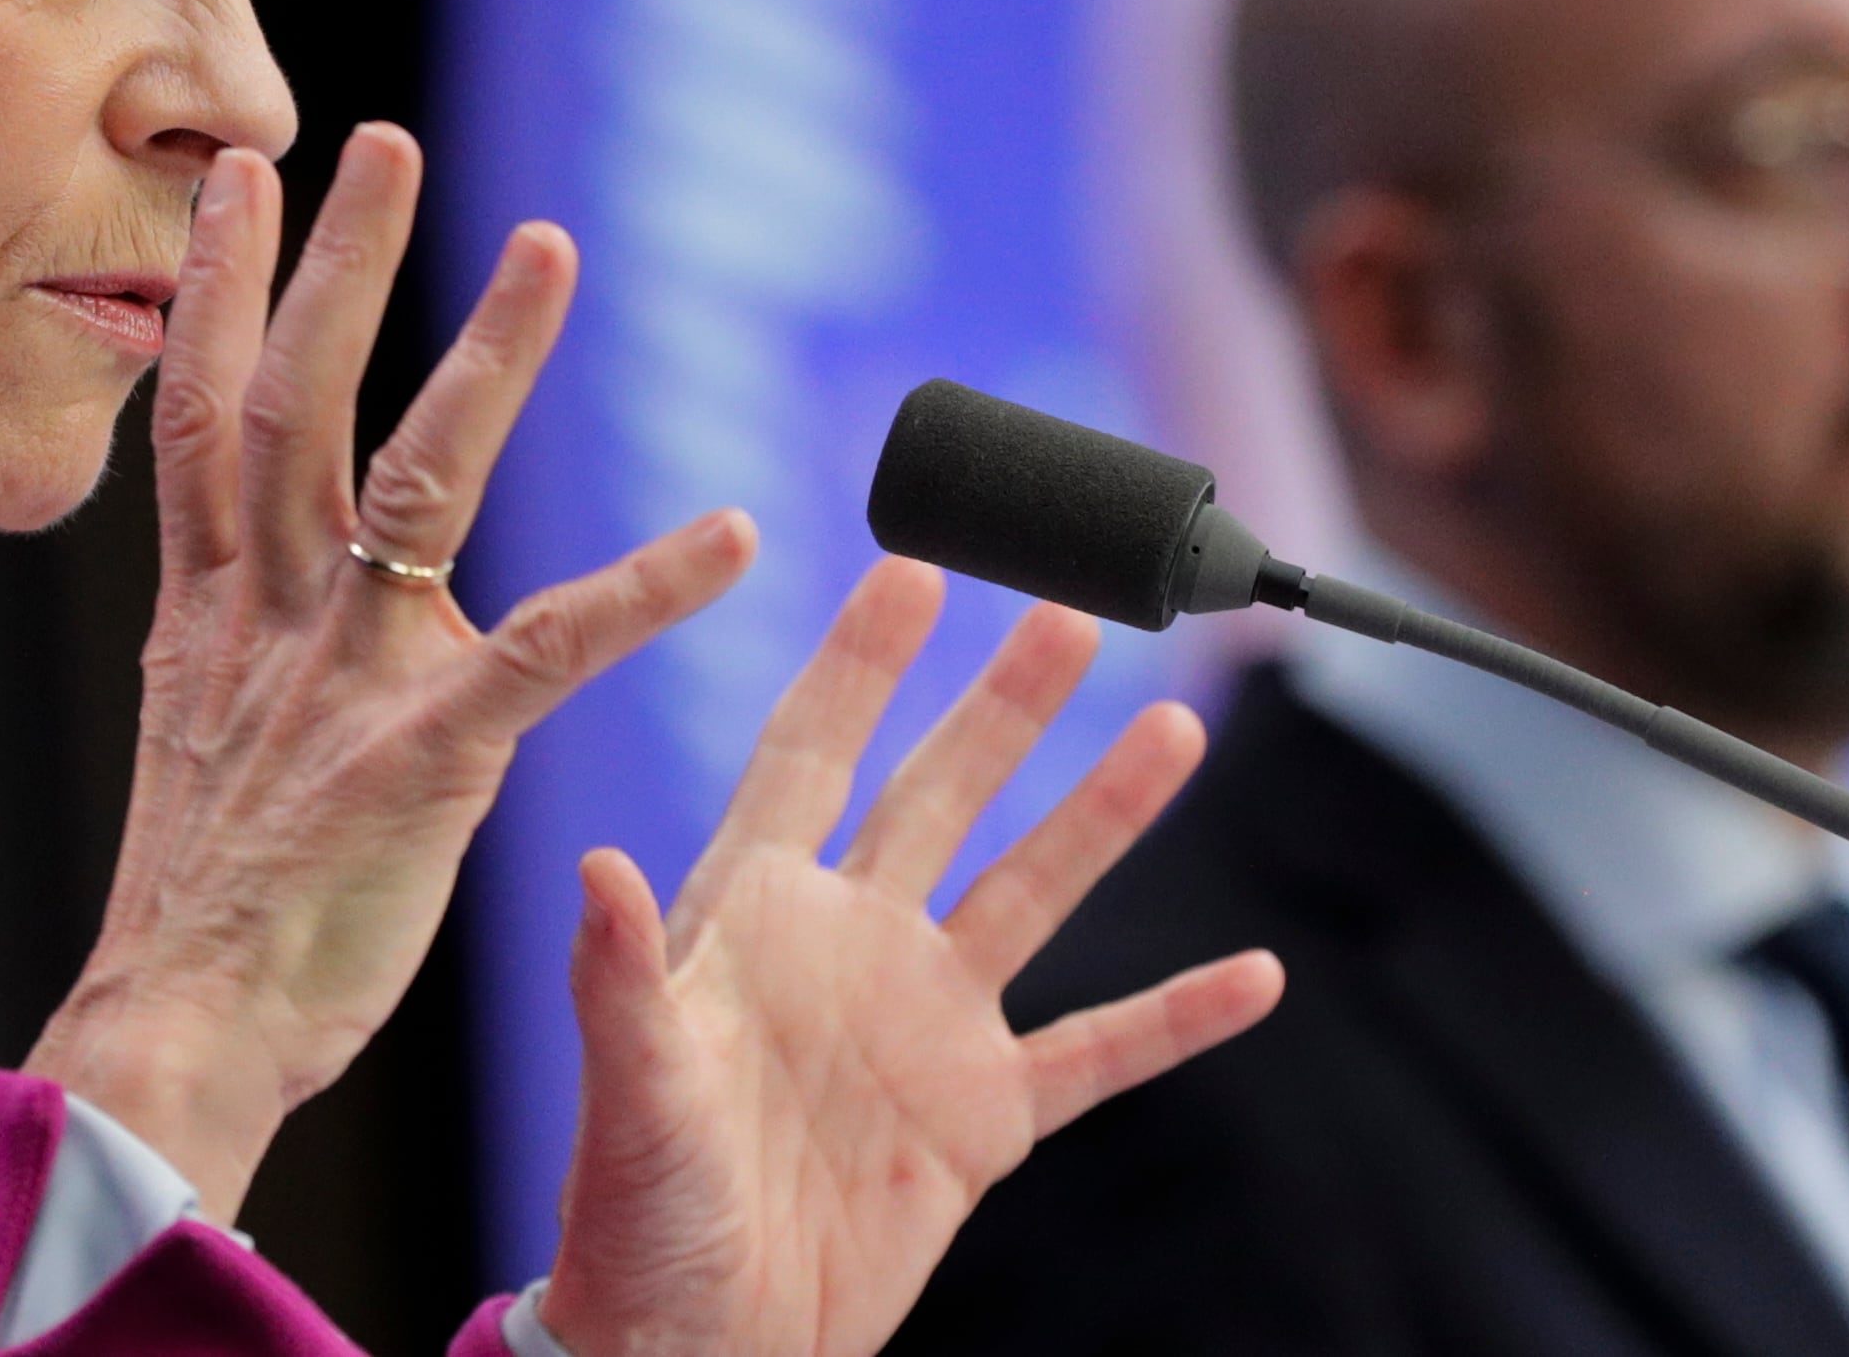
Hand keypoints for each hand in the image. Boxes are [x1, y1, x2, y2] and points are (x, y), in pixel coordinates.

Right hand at [27, 126, 751, 1218]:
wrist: (177, 1037)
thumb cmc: (209, 910)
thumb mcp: (202, 736)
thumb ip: (244, 643)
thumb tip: (275, 585)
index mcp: (210, 613)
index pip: (204, 413)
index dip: (225, 288)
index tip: (240, 179)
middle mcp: (267, 617)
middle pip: (296, 402)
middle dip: (335, 262)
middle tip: (377, 136)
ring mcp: (344, 677)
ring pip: (419, 477)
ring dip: (488, 355)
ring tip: (547, 242)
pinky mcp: (427, 755)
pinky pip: (556, 647)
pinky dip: (650, 586)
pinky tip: (736, 533)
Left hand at [538, 559, 1285, 1356]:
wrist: (694, 1347)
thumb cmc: (629, 1221)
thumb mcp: (626, 1093)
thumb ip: (618, 981)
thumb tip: (594, 867)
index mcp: (754, 914)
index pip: (812, 752)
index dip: (860, 664)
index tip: (910, 570)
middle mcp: (851, 944)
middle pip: (943, 794)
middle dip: (1004, 705)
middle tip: (1069, 614)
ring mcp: (925, 1025)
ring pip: (1034, 892)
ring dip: (1104, 815)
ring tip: (1172, 730)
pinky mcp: (981, 1119)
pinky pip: (1099, 1053)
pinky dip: (1176, 1017)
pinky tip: (1254, 976)